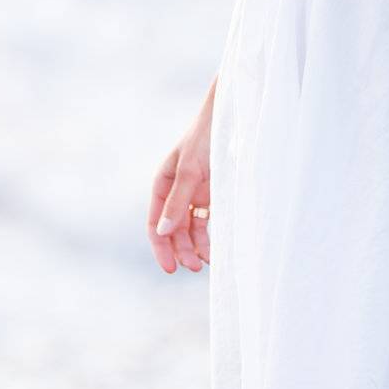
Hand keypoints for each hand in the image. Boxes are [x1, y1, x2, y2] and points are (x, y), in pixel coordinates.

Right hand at [147, 106, 211, 273]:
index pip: (156, 222)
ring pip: (189, 229)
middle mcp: (176, 191)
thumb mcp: (189, 170)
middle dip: (181, 250)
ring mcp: (194, 193)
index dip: (160, 247)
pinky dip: (208, 237)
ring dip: (194, 247)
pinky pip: (205, 222)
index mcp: (163, 183)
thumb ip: (177, 201)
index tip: (170, 269)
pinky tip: (214, 251)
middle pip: (173, 230)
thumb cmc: (206, 139)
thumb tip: (163, 232)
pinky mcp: (212, 194)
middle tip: (195, 268)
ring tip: (206, 263)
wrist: (232, 119)